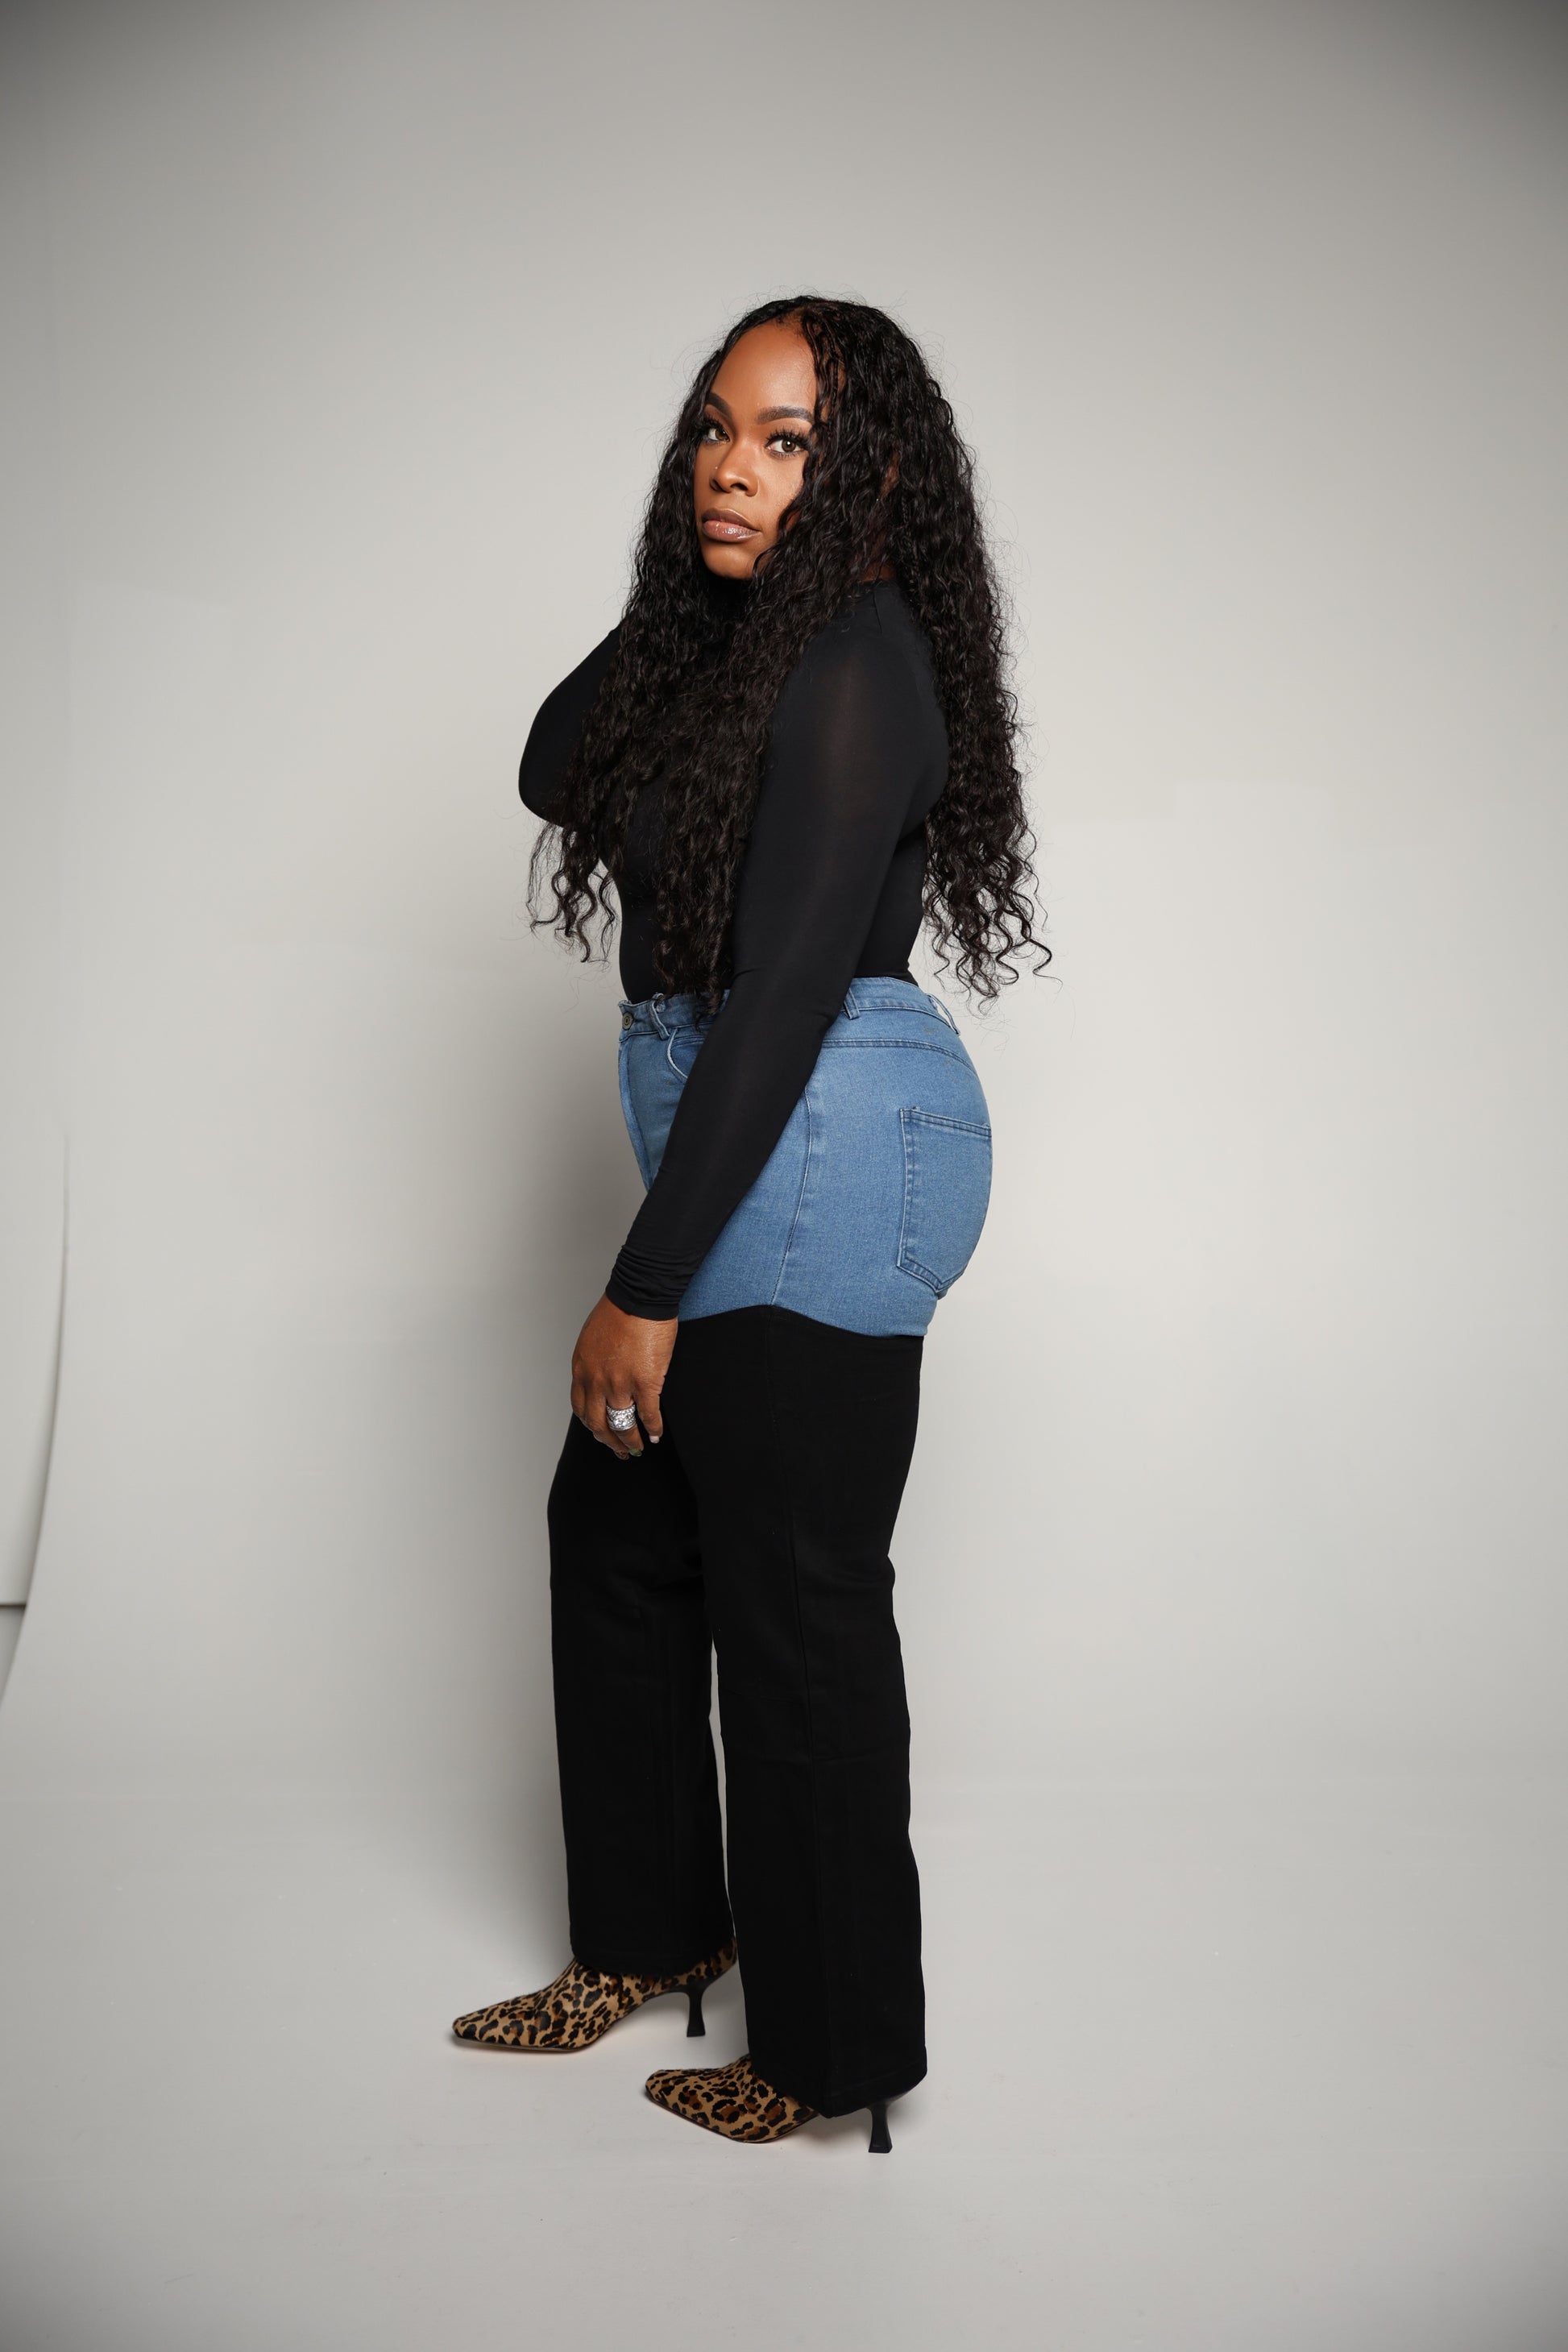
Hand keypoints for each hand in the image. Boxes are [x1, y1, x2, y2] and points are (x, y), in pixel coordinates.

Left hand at [570, 1294, 676, 1459]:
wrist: (639, 1297)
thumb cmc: (619, 1310)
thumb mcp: (592, 1339)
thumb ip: (593, 1363)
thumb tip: (602, 1378)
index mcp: (582, 1369)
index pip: (581, 1408)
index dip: (592, 1425)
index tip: (600, 1432)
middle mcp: (596, 1381)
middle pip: (598, 1424)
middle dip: (609, 1441)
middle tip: (619, 1449)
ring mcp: (620, 1384)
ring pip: (622, 1425)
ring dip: (631, 1440)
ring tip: (638, 1447)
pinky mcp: (645, 1383)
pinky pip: (648, 1415)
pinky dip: (653, 1428)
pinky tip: (657, 1434)